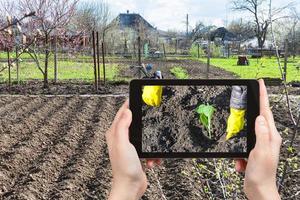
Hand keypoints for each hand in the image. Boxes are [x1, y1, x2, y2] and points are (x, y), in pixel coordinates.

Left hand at [106, 100, 159, 199]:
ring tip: (151, 150)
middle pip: (134, 122)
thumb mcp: (123, 143)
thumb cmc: (124, 168)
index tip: (137, 97)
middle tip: (152, 119)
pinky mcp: (138, 154)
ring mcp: (130, 146)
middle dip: (144, 123)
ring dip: (151, 142)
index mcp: (115, 133)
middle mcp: (121, 138)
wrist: (131, 187)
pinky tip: (152, 160)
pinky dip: (153, 153)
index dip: (129, 104)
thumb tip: (127, 111)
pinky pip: (149, 147)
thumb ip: (123, 126)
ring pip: (144, 135)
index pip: (122, 113)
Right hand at [235, 79, 281, 199]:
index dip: (263, 96)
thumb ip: (261, 134)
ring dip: (240, 141)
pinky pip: (242, 146)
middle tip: (246, 103)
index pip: (266, 112)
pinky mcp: (253, 151)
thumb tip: (260, 118)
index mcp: (271, 136)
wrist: (259, 190)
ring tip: (241, 154)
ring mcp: (260, 145)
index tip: (260, 84)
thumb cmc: (262, 174)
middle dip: (250, 113)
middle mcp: (267, 138)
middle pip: (258, 119)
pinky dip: (238, 154)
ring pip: (247, 133)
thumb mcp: (260, 152)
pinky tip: (241, 164)